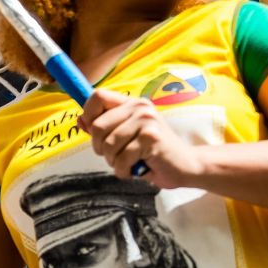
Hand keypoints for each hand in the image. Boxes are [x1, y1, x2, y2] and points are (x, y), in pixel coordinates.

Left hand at [77, 90, 204, 187]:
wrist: (186, 165)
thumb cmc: (154, 153)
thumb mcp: (127, 137)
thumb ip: (105, 128)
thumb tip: (80, 120)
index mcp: (133, 103)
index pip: (98, 96)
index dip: (88, 114)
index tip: (94, 132)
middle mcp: (140, 107)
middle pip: (98, 125)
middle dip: (100, 148)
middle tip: (115, 156)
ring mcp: (147, 121)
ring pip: (108, 144)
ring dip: (114, 162)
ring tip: (128, 163)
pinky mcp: (152, 138)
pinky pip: (122, 158)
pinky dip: (124, 170)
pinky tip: (136, 169)